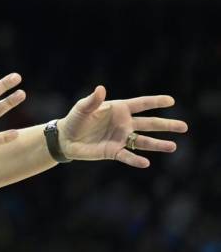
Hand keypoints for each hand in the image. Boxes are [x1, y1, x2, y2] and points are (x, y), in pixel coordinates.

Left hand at [58, 85, 187, 167]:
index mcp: (119, 109)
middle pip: (149, 124)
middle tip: (184, 126)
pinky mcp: (114, 152)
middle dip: (166, 125)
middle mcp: (124, 124)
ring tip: (173, 146)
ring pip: (143, 142)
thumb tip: (101, 88)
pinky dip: (136, 160)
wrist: (66, 138)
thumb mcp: (83, 108)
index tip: (171, 100)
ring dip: (158, 144)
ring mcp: (121, 138)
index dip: (155, 102)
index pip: (141, 104)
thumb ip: (93, 100)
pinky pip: (128, 156)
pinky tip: (146, 162)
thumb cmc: (76, 119)